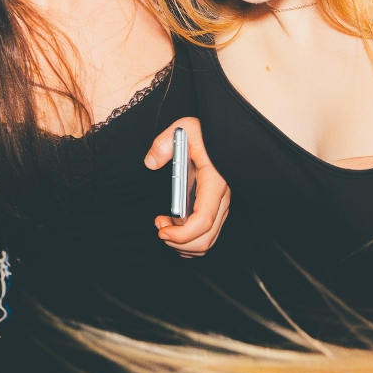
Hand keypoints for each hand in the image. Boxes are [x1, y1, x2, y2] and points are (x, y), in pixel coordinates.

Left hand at [144, 117, 232, 256]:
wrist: (220, 134)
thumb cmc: (203, 132)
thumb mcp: (183, 128)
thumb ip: (164, 145)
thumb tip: (151, 163)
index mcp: (214, 182)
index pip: (203, 220)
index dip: (182, 234)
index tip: (161, 231)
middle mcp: (221, 199)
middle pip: (205, 238)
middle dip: (179, 243)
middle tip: (159, 228)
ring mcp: (221, 206)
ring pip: (207, 241)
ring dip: (184, 244)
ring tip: (165, 227)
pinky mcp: (216, 208)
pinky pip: (207, 236)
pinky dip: (190, 242)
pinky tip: (174, 230)